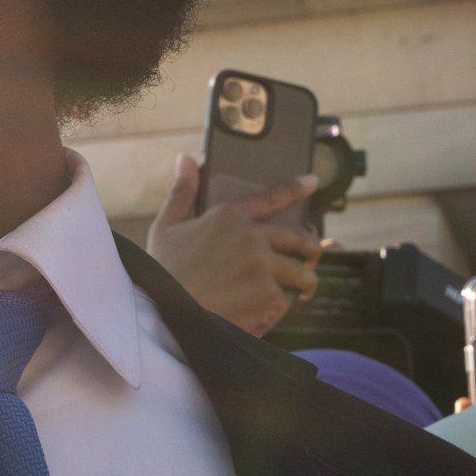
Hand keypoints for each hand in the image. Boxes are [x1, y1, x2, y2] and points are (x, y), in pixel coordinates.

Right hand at [144, 154, 323, 337]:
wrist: (163, 316)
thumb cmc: (162, 272)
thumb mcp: (165, 227)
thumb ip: (181, 193)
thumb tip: (184, 159)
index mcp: (229, 216)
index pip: (272, 197)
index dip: (296, 188)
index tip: (312, 181)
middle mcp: (253, 238)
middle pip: (299, 238)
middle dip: (311, 247)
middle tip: (311, 256)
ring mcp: (265, 269)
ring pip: (301, 273)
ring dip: (305, 281)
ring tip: (302, 290)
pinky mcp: (270, 298)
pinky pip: (287, 300)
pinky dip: (282, 306)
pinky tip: (272, 310)